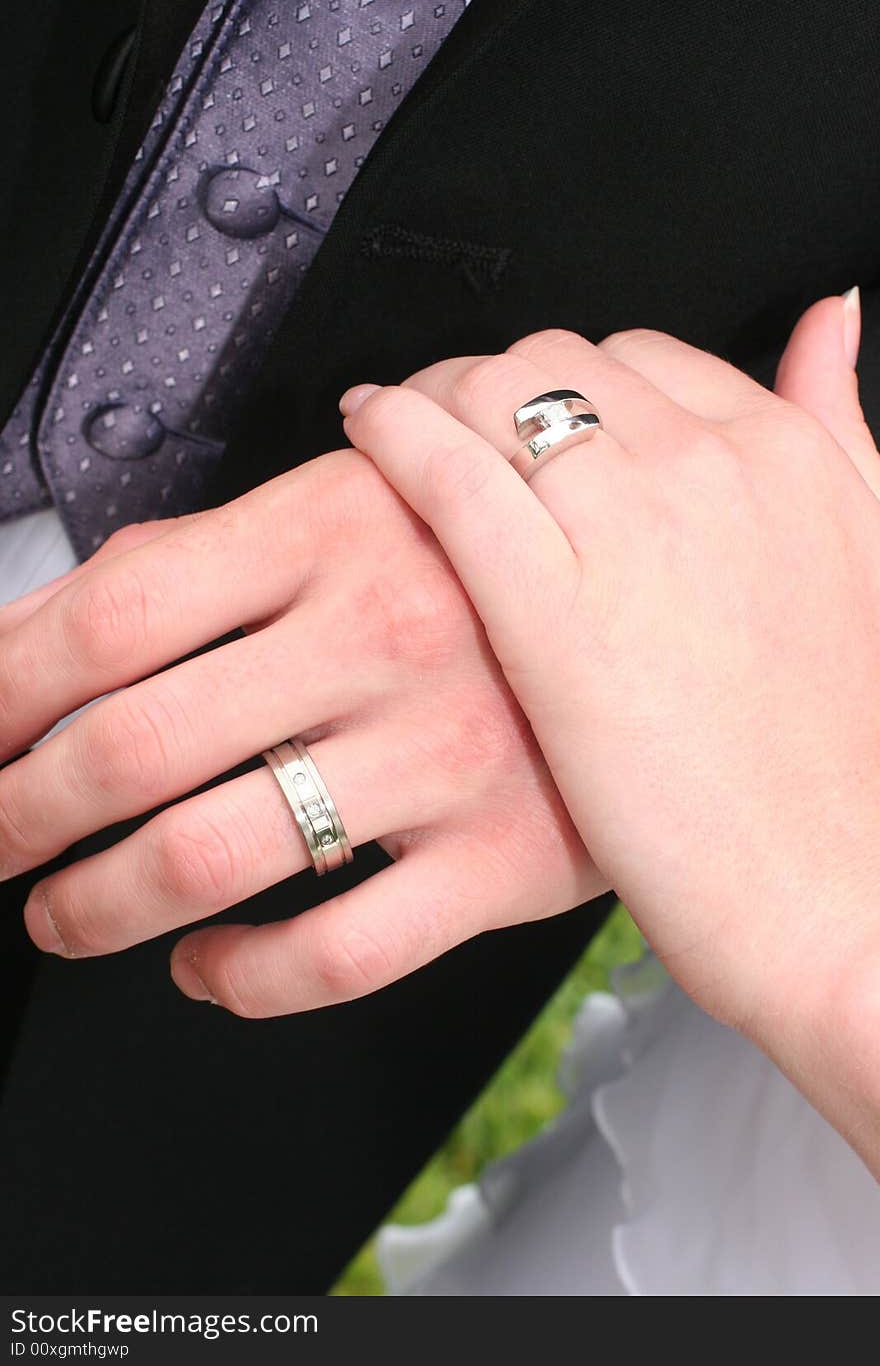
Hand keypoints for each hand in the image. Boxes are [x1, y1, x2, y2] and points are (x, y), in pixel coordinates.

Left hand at [1, 452, 602, 1013]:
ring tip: (65, 910)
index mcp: (334, 533)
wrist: (675, 620)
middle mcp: (384, 641)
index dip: (4, 684)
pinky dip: (240, 981)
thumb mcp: (365, 500)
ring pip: (212, 860)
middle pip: (135, 747)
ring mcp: (444, 759)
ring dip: (99, 904)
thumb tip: (55, 617)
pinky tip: (206, 968)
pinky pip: (339, 954)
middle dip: (20, 810)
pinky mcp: (502, 861)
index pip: (113, 615)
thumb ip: (208, 548)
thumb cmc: (502, 565)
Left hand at [341, 291, 879, 1172]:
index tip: (528, 414)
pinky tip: (365, 436)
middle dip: (493, 383)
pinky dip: (393, 432)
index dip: (568, 384)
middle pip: (558, 364)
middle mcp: (706, 466)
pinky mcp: (549, 603)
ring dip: (433, 397)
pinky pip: (448, 469)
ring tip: (394, 431)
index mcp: (782, 455)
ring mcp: (626, 528)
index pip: (641, 359)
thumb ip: (840, 426)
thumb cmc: (843, 750)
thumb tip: (828, 321)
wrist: (825, 878)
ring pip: (493, 394)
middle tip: (451, 423)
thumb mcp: (869, 553)